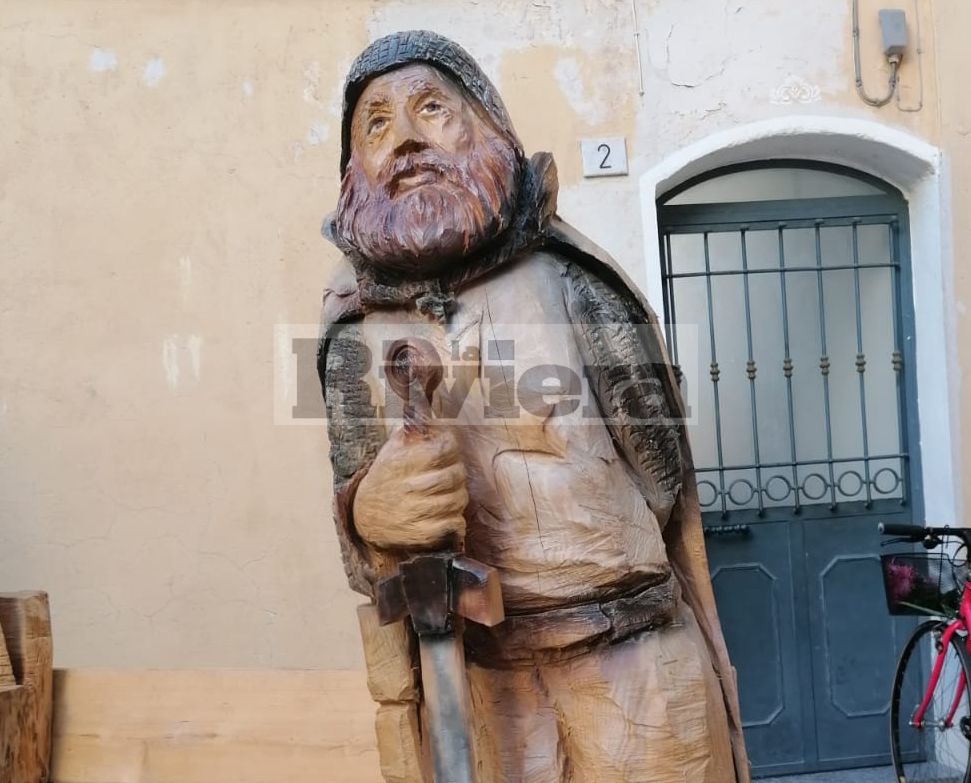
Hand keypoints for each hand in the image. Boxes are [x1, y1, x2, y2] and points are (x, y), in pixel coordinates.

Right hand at [352, 427, 467, 549]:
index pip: (441, 450)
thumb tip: (432, 412)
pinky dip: (457, 520)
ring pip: (456, 500)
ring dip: (459, 495)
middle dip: (458, 472)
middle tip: (454, 472)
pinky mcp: (420, 533)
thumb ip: (412, 432)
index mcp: (402, 463)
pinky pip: (453, 524)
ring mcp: (415, 512)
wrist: (364, 516)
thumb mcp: (391, 450)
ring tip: (452, 492)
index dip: (452, 446)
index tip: (450, 447)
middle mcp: (408, 487)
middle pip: (453, 476)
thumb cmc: (385, 477)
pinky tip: (450, 513)